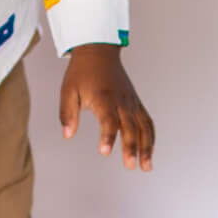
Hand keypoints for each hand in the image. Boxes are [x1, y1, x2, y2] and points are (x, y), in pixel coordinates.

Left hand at [60, 44, 154, 172]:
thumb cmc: (82, 71)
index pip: (108, 120)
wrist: (98, 51)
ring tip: (146, 166)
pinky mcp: (135, 102)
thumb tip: (67, 134)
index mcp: (104, 97)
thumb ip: (68, 114)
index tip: (105, 152)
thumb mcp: (68, 90)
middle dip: (131, 147)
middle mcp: (121, 100)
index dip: (108, 136)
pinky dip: (150, 137)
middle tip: (130, 165)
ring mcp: (131, 101)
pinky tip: (149, 152)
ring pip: (143, 126)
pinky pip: (147, 121)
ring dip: (147, 146)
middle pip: (130, 126)